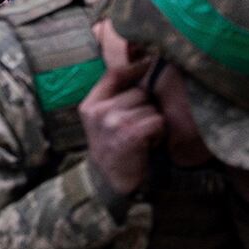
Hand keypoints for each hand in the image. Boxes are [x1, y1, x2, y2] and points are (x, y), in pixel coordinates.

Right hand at [78, 22, 163, 196]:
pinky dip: (158, 132)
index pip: (114, 74)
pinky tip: (148, 143)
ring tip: (143, 136)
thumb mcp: (101, 122)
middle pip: (139, 91)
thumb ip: (112, 97)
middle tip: (139, 126)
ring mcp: (113, 121)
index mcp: (90, 105)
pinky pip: (157, 120)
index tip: (149, 65)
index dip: (135, 68)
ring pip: (150, 107)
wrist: (109, 184)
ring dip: (153, 121)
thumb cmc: (112, 149)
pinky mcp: (130, 133)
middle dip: (146, 106)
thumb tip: (141, 66)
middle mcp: (99, 111)